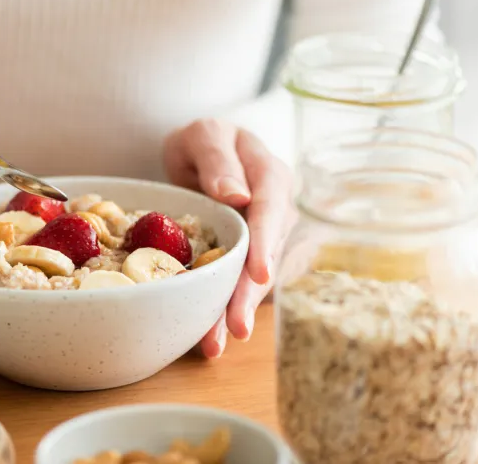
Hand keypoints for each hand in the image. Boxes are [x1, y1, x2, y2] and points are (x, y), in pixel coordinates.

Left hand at [163, 119, 295, 357]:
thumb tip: (238, 194)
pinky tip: (209, 336)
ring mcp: (265, 237)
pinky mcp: (249, 257)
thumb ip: (217, 157)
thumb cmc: (204, 141)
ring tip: (215, 344)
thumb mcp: (204, 134)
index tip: (259, 273)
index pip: (271, 210)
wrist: (201, 153)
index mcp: (270, 175)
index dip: (266, 242)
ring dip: (236, 310)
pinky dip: (224, 309)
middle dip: (251, 293)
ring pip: (254, 277)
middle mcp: (276, 210)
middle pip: (267, 254)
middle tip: (237, 327)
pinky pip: (240, 284)